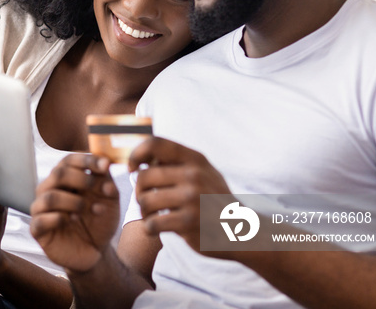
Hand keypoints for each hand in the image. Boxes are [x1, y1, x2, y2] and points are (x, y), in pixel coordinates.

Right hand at [30, 153, 119, 272]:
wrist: (96, 252)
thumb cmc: (99, 221)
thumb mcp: (110, 200)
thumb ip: (107, 182)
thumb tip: (105, 167)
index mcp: (65, 178)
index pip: (69, 160)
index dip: (87, 160)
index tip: (105, 165)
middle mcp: (50, 189)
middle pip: (58, 173)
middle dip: (81, 179)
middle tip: (95, 188)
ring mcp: (41, 209)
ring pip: (49, 196)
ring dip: (72, 201)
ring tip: (85, 210)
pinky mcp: (37, 229)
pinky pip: (41, 219)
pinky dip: (59, 218)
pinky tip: (72, 221)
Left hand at [128, 137, 231, 253]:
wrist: (242, 230)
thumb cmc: (213, 200)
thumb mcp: (203, 172)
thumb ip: (177, 163)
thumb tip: (141, 159)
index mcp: (195, 159)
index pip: (155, 144)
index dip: (136, 154)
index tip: (133, 168)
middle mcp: (194, 175)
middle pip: (144, 176)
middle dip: (138, 191)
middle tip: (145, 199)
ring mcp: (192, 199)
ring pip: (144, 201)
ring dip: (143, 211)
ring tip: (152, 215)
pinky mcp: (188, 223)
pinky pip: (152, 223)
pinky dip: (149, 228)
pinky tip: (156, 228)